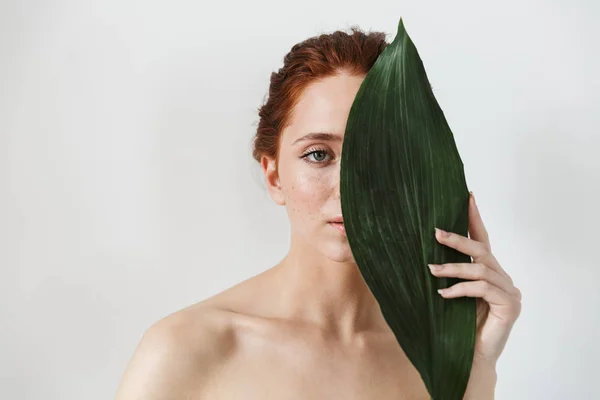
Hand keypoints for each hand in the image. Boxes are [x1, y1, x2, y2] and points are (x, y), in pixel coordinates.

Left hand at [428, 192, 521, 366]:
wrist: (469, 359)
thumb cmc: (456, 327)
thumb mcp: (448, 294)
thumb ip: (447, 274)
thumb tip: (419, 253)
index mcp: (488, 272)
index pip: (482, 239)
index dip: (474, 218)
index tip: (467, 196)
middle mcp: (502, 278)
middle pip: (481, 250)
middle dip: (458, 239)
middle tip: (435, 233)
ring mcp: (509, 292)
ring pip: (480, 269)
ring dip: (453, 268)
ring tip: (431, 270)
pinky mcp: (510, 306)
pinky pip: (483, 289)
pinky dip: (461, 289)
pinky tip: (444, 294)